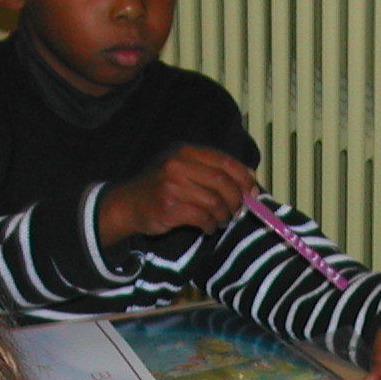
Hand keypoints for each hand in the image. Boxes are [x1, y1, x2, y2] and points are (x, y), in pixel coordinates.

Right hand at [98, 144, 257, 244]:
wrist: (128, 204)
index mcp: (186, 151)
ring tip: (221, 221)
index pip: (224, 161)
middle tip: (238, 211)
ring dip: (223, 216)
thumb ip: (211, 170)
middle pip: (223, 181)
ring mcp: (172, 186)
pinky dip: (210, 225)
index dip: (244, 177)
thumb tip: (250, 179)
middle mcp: (178, 165)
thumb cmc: (161, 188)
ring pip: (214, 202)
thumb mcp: (183, 169)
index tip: (253, 191)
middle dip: (236, 199)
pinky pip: (202, 217)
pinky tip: (208, 228)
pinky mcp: (169, 207)